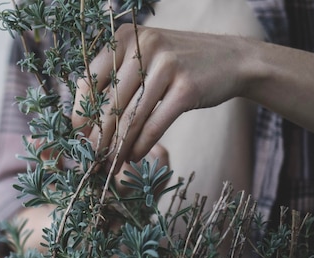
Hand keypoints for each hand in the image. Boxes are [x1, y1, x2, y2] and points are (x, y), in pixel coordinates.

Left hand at [72, 25, 249, 169]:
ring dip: (119, 147)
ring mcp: (167, 66)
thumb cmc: (177, 65)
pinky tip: (134, 157)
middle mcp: (144, 46)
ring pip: (132, 118)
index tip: (80, 137)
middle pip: (110, 104)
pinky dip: (141, 146)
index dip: (82, 113)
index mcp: (125, 37)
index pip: (90, 81)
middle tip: (94, 158)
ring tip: (112, 164)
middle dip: (100, 138)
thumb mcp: (144, 58)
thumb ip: (116, 78)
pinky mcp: (187, 88)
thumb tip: (84, 120)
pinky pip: (154, 125)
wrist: (233, 59)